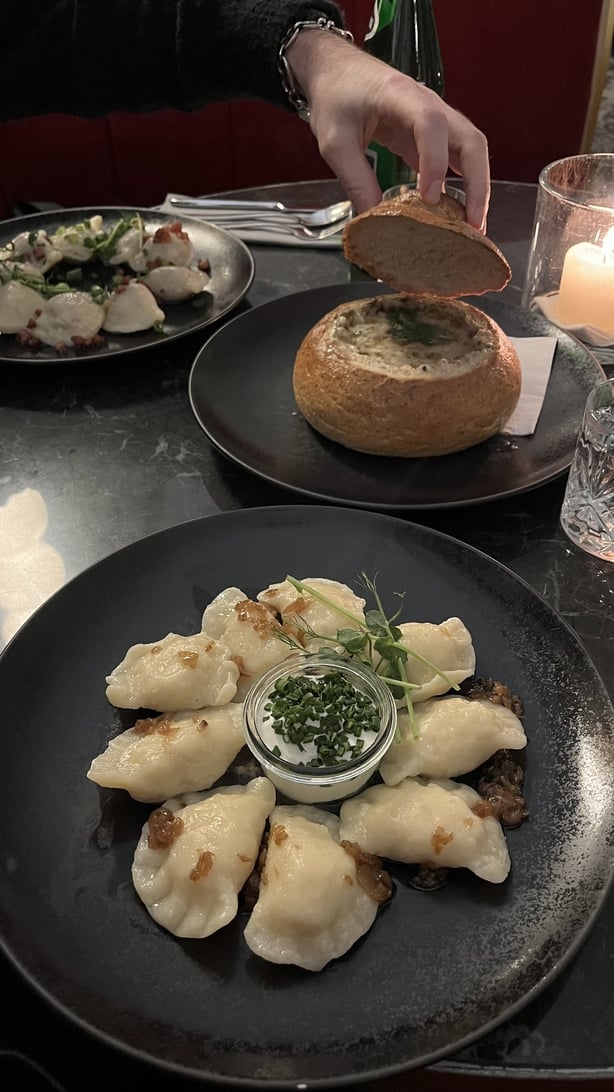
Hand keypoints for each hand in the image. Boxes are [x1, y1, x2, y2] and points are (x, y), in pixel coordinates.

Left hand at [287, 30, 489, 230]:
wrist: (335, 71)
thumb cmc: (335, 96)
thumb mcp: (334, 142)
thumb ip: (354, 180)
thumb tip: (373, 220)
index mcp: (400, 96)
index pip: (431, 125)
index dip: (435, 162)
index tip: (428, 198)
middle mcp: (429, 104)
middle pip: (471, 140)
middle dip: (476, 184)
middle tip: (471, 225)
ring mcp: (435, 118)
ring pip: (471, 150)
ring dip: (476, 187)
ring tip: (471, 227)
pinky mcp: (430, 135)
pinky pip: (455, 158)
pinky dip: (460, 185)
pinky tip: (455, 214)